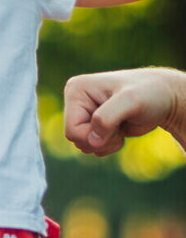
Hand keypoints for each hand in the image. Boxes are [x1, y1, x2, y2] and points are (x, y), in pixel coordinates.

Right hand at [63, 67, 185, 155]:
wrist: (166, 98)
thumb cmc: (151, 93)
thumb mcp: (131, 101)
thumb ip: (107, 118)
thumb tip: (92, 142)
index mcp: (76, 90)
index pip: (71, 130)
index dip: (94, 136)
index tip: (117, 124)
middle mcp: (76, 101)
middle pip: (76, 140)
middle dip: (101, 140)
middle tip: (121, 126)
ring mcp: (84, 113)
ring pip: (83, 145)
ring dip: (106, 143)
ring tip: (122, 127)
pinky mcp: (94, 124)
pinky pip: (92, 146)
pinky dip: (108, 145)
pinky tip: (121, 131)